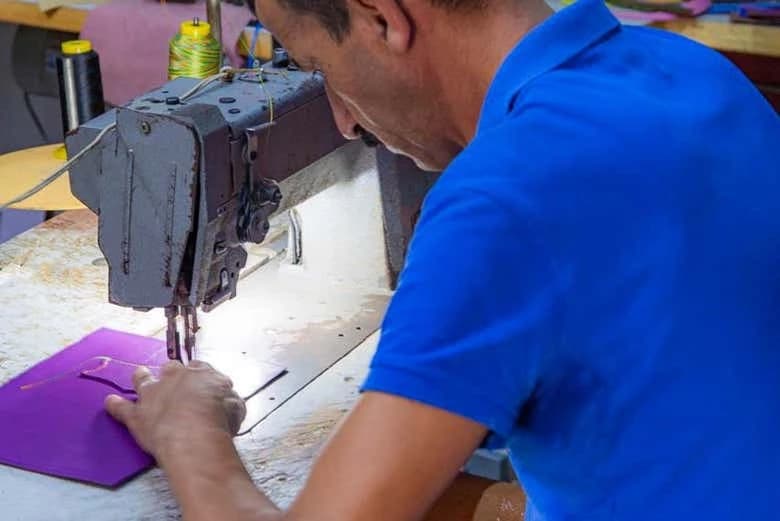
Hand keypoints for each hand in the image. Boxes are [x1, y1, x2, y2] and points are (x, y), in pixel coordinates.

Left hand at [105, 360, 245, 458]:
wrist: (193, 432)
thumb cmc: (219, 418)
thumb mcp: (236, 405)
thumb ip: (229, 398)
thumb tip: (228, 398)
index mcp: (201, 374)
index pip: (200, 368)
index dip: (201, 375)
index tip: (203, 382)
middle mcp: (174, 378)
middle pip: (170, 368)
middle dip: (171, 372)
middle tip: (173, 377)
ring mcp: (153, 395)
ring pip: (143, 380)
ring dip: (141, 377)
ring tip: (139, 374)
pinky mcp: (137, 415)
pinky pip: (122, 408)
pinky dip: (114, 405)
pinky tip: (109, 402)